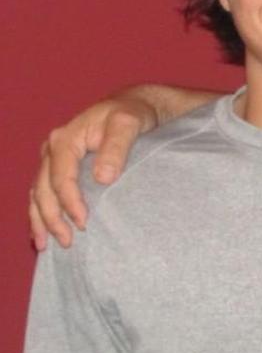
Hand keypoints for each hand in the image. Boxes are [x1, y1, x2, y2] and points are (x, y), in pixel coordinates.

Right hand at [29, 92, 157, 249]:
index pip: (60, 177)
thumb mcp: (129, 124)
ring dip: (40, 220)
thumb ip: (116, 148)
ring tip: (45, 245)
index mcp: (65, 139)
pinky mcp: (59, 167)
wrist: (133, 106)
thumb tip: (103, 178)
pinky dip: (41, 213)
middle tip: (67, 242)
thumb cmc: (132, 114)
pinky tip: (44, 232)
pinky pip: (43, 193)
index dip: (69, 202)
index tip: (84, 223)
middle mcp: (53, 149)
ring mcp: (53, 159)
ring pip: (38, 194)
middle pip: (43, 189)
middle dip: (51, 218)